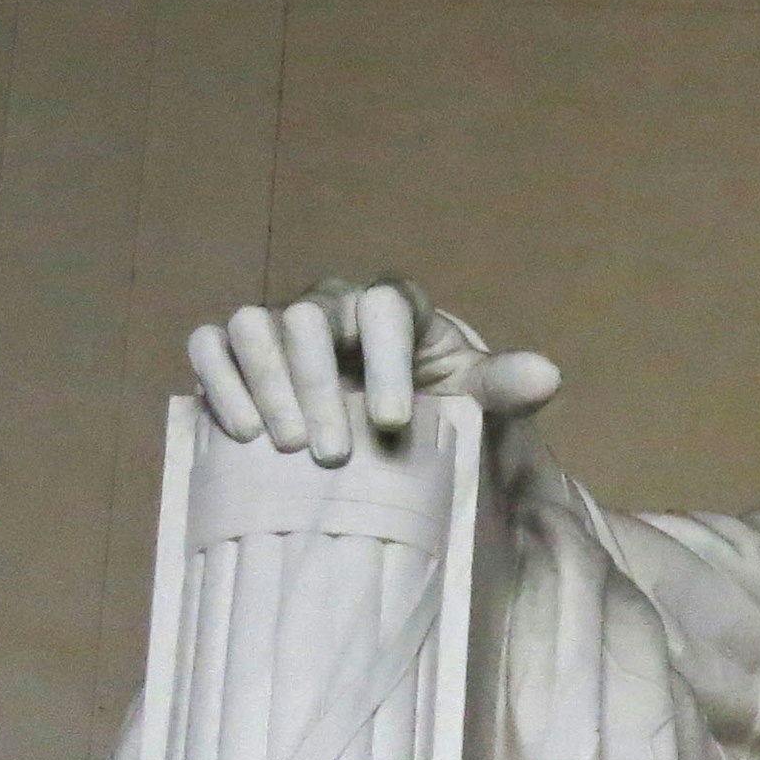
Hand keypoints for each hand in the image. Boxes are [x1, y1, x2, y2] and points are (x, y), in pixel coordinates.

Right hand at [185, 277, 563, 463]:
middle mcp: (330, 305)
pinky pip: (211, 345)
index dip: (387, 358)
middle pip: (311, 317)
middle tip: (334, 453)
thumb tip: (547, 376)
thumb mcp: (474, 402)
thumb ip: (503, 388)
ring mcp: (279, 325)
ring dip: (268, 383)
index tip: (394, 421)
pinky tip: (242, 430)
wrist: (386, 431)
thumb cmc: (434, 410)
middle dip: (320, 384)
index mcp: (393, 308)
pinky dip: (220, 379)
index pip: (385, 306)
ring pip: (255, 325)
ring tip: (288, 446)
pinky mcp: (235, 351)